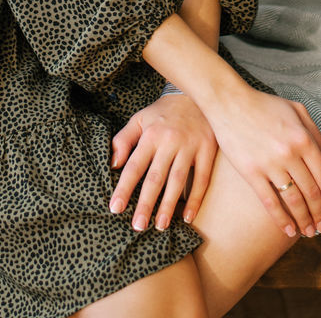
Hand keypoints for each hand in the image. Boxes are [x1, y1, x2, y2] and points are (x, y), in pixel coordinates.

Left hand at [107, 94, 216, 232]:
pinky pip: (202, 179)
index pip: (134, 166)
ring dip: (168, 205)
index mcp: (150, 135)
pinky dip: (195, 199)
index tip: (115, 208)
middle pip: (155, 177)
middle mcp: (169, 142)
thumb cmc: (163, 113)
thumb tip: (113, 163)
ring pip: (177, 181)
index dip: (124, 188)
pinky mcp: (207, 150)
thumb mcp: (139, 119)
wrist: (196, 94)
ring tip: (160, 226)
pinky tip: (188, 217)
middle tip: (137, 226)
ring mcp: (190, 147)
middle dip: (145, 204)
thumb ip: (123, 139)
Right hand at [206, 84, 320, 237]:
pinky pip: (270, 201)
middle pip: (311, 193)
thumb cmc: (264, 105)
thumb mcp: (296, 110)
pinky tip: (288, 229)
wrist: (228, 102)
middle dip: (320, 215)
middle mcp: (289, 153)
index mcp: (303, 139)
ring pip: (293, 201)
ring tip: (308, 232)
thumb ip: (316, 135)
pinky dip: (281, 219)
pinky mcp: (250, 172)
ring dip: (303, 220)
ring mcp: (269, 164)